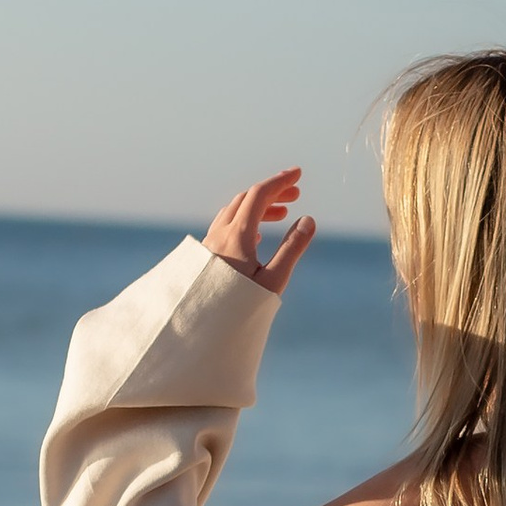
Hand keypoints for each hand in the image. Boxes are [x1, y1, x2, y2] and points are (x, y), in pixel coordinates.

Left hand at [205, 167, 316, 297]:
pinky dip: (245, 221)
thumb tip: (308, 221)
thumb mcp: (272, 281)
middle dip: (272, 192)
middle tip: (296, 193)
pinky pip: (226, 227)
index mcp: (237, 235)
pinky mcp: (205, 258)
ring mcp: (209, 245)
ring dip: (258, 206)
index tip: (298, 174)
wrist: (197, 331)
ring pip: (234, 212)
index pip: (259, 195)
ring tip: (282, 213)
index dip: (280, 181)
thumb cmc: (236, 309)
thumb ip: (291, 249)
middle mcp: (219, 234)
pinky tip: (257, 235)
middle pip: (246, 199)